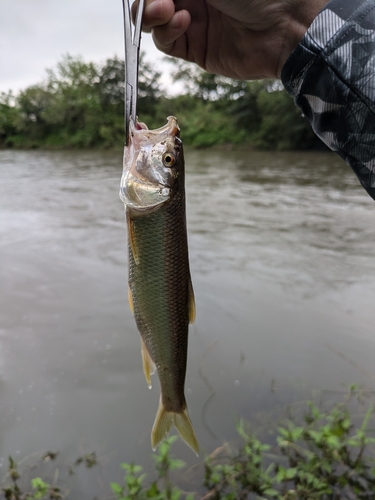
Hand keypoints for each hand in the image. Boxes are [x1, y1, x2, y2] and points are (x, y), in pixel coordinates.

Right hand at [138, 0, 328, 79]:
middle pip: (152, 0)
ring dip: (152, 14)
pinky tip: (182, 21)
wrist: (285, 25)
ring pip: (154, 21)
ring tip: (166, 10)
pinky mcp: (196, 49)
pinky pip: (166, 42)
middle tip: (158, 1)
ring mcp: (193, 22)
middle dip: (147, 0)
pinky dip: (166, 32)